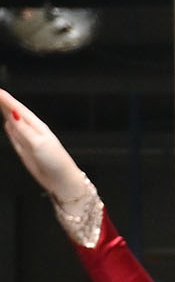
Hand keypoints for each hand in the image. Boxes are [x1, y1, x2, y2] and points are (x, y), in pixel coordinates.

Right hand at [0, 88, 90, 202]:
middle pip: (15, 113)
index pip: (19, 109)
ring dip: (6, 113)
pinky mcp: (25, 150)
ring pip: (14, 123)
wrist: (61, 180)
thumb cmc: (56, 162)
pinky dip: (9, 129)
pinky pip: (14, 136)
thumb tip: (12, 113)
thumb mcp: (38, 143)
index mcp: (38, 127)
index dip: (7, 100)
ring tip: (0, 102)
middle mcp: (33, 131)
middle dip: (5, 103)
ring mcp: (28, 140)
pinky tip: (6, 123)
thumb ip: (23, 129)